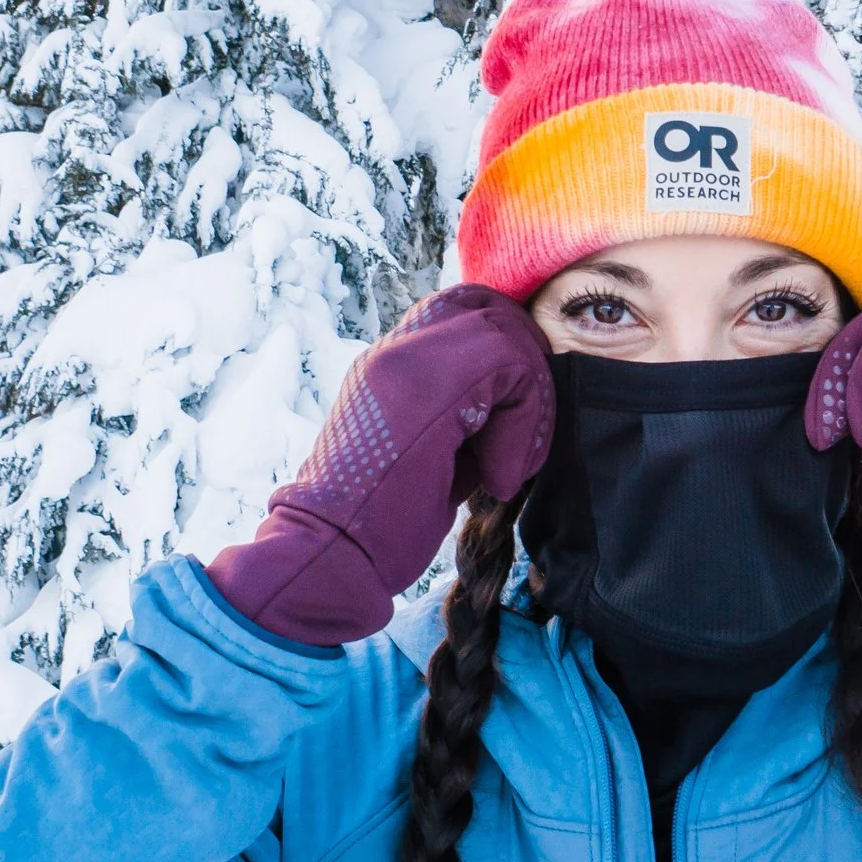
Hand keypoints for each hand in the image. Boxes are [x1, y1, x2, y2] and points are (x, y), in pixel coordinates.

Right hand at [207, 286, 555, 643]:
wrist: (333, 553)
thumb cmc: (383, 525)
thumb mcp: (435, 456)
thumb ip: (467, 419)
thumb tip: (520, 405)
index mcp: (389, 365)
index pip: (460, 313)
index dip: (505, 352)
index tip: (512, 420)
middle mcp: (395, 352)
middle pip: (488, 308)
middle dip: (527, 367)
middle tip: (523, 436)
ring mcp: (405, 360)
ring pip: (507, 336)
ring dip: (529, 405)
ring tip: (505, 469)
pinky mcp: (426, 383)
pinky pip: (512, 368)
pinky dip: (523, 427)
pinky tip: (496, 479)